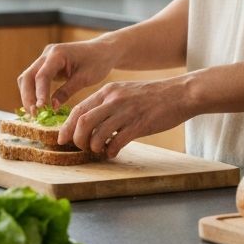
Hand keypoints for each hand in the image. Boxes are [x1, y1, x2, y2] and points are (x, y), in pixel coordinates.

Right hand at [18, 39, 118, 114]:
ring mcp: (45, 58)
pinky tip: (38, 106)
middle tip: (34, 115)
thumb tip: (52, 107)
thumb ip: (67, 91)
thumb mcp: (85, 78)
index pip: (42, 76)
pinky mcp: (46, 64)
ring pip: (27, 78)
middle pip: (27, 76)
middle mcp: (47, 54)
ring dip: (28, 95)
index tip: (40, 110)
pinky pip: (34, 78)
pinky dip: (33, 92)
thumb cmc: (98, 62)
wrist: (103, 50)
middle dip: (28, 96)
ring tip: (35, 113)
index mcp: (58, 54)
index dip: (39, 94)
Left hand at [56, 76, 191, 158]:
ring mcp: (126, 112)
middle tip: (81, 148)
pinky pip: (117, 141)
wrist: (180, 93)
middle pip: (82, 122)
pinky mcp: (140, 124)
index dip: (67, 127)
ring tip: (99, 150)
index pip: (78, 109)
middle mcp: (114, 99)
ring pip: (97, 133)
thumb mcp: (124, 92)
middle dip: (77, 139)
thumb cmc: (152, 96)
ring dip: (93, 147)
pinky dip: (110, 150)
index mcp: (108, 91)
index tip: (62, 139)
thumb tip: (91, 123)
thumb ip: (108, 104)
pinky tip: (113, 152)